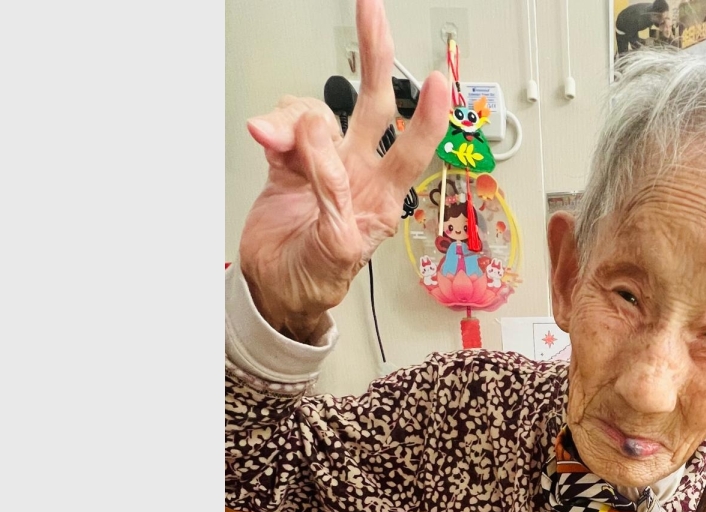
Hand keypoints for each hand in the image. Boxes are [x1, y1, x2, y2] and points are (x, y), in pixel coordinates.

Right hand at [237, 0, 449, 339]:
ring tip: (277, 146)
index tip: (439, 82)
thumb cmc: (316, 280)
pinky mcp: (289, 160)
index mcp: (382, 198)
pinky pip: (284, 125)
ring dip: (295, 118)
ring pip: (319, 111)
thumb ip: (331, 196)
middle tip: (372, 14)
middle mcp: (359, 172)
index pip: (412, 149)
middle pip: (374, 105)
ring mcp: (324, 162)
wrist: (275, 290)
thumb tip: (318, 143)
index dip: (427, 116)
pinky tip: (266, 139)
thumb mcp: (334, 250)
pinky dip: (273, 125)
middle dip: (375, 57)